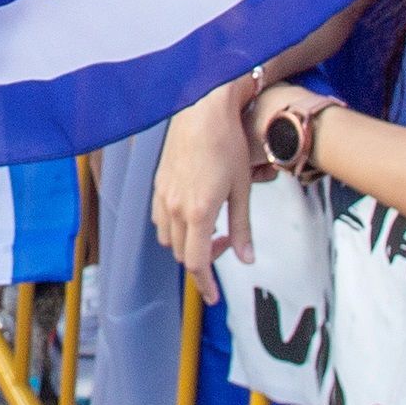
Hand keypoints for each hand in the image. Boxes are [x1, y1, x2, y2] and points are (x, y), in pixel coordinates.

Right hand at [153, 85, 261, 282]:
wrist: (203, 108)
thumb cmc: (226, 142)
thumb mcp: (242, 188)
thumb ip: (242, 227)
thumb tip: (247, 258)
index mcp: (198, 212)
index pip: (196, 262)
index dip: (205, 284)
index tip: (212, 296)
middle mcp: (175, 207)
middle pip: (181, 253)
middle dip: (202, 259)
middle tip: (225, 244)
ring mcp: (163, 194)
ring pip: (167, 237)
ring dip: (186, 243)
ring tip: (210, 227)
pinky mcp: (158, 182)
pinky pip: (159, 217)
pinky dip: (174, 226)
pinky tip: (192, 212)